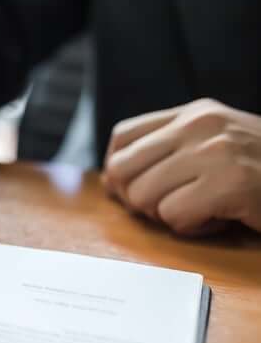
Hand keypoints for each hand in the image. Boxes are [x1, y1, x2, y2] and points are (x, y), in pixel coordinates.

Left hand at [103, 98, 260, 234]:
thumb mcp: (215, 145)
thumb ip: (168, 152)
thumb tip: (111, 179)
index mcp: (193, 113)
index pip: (121, 138)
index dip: (118, 171)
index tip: (136, 191)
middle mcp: (199, 125)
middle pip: (122, 169)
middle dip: (137, 199)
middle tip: (170, 208)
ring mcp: (215, 151)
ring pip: (143, 197)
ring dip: (168, 216)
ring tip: (204, 210)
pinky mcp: (229, 183)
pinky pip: (174, 216)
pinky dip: (192, 229)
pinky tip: (221, 220)